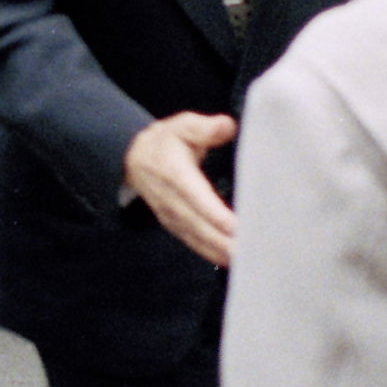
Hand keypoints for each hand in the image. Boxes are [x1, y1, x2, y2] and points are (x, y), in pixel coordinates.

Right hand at [124, 112, 239, 268]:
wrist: (136, 158)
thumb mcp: (183, 125)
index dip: (214, 214)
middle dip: (223, 240)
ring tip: (246, 259)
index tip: (234, 226)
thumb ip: (205, 127)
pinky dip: (212, 254)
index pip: (196, 197)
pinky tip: (232, 261)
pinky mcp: (177, 225)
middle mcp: (172, 200)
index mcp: (175, 174)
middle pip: (198, 225)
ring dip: (220, 251)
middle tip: (250, 250)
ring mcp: (173, 216)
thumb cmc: (167, 141)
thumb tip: (227, 127)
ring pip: (197, 238)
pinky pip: (195, 243)